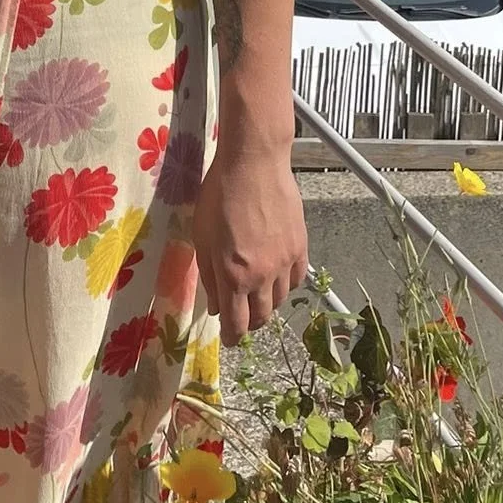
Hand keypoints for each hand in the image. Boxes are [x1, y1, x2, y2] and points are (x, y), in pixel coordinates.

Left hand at [192, 143, 307, 346]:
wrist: (254, 163)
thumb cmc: (219, 195)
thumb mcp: (201, 236)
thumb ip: (208, 275)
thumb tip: (215, 305)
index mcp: (233, 275)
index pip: (237, 324)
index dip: (232, 337)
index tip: (229, 338)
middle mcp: (262, 275)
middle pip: (260, 318)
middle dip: (248, 324)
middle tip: (240, 317)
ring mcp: (284, 262)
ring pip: (279, 301)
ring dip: (266, 304)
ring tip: (256, 295)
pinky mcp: (300, 246)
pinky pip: (297, 279)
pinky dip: (286, 285)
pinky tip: (276, 276)